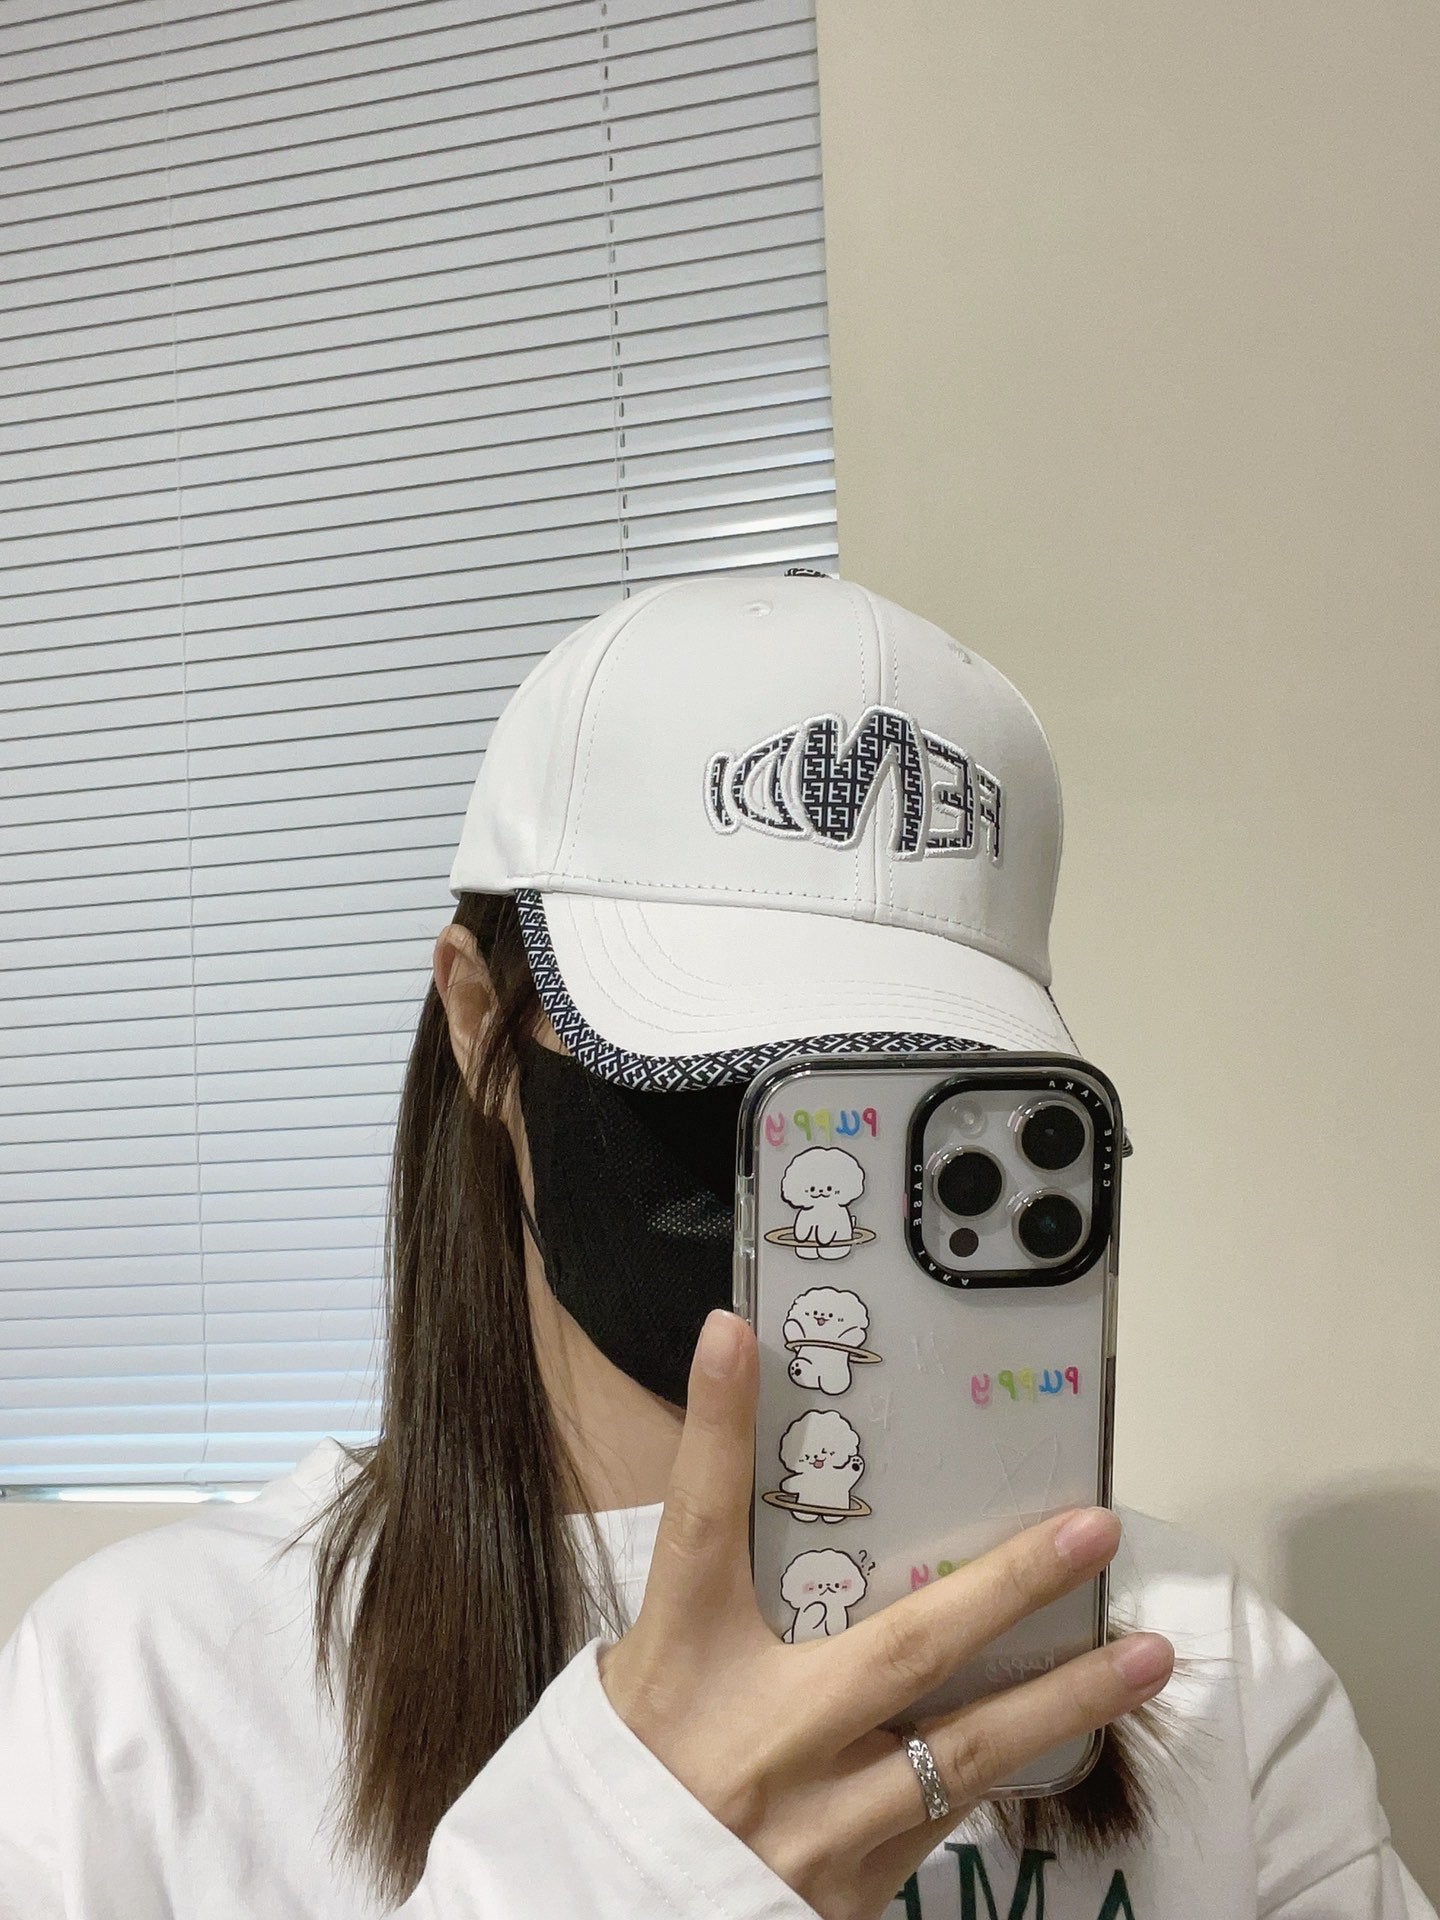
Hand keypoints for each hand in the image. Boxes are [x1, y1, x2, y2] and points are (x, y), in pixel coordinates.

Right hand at [598, 1309, 1172, 1919]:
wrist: (606, 1914)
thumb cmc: (635, 1774)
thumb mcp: (645, 1665)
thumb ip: (708, 1587)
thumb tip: (765, 1490)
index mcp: (682, 1662)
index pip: (699, 1523)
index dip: (715, 1427)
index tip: (736, 1336)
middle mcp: (758, 1738)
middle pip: (899, 1647)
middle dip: (1006, 1584)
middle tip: (1092, 1529)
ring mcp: (813, 1825)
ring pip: (960, 1754)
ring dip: (1062, 1700)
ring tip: (1150, 1656)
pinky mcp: (849, 1890)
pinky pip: (946, 1818)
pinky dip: (1008, 1767)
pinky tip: (1073, 1730)